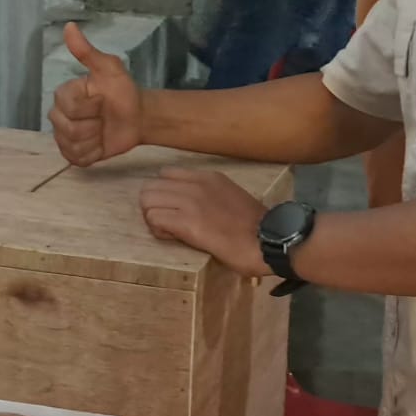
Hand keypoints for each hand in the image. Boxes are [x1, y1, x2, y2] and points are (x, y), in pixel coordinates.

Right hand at [49, 23, 144, 167]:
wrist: (138, 116)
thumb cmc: (122, 90)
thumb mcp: (109, 68)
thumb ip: (87, 51)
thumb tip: (69, 26)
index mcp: (64, 95)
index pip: (69, 107)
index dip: (90, 106)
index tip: (103, 100)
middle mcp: (59, 116)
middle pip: (68, 129)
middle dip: (93, 124)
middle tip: (104, 117)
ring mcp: (64, 137)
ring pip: (72, 145)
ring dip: (94, 139)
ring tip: (103, 130)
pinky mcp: (73, 155)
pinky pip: (77, 159)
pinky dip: (93, 153)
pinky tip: (101, 144)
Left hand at [140, 168, 268, 277]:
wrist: (268, 241)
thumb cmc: (253, 227)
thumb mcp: (230, 197)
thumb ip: (209, 195)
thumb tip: (192, 206)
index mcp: (208, 176)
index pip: (165, 175)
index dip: (165, 195)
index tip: (175, 211)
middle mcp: (196, 183)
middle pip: (150, 187)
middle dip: (154, 208)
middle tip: (170, 225)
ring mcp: (191, 201)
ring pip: (146, 201)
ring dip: (154, 219)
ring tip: (172, 232)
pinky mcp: (187, 222)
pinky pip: (153, 219)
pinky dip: (159, 231)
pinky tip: (176, 238)